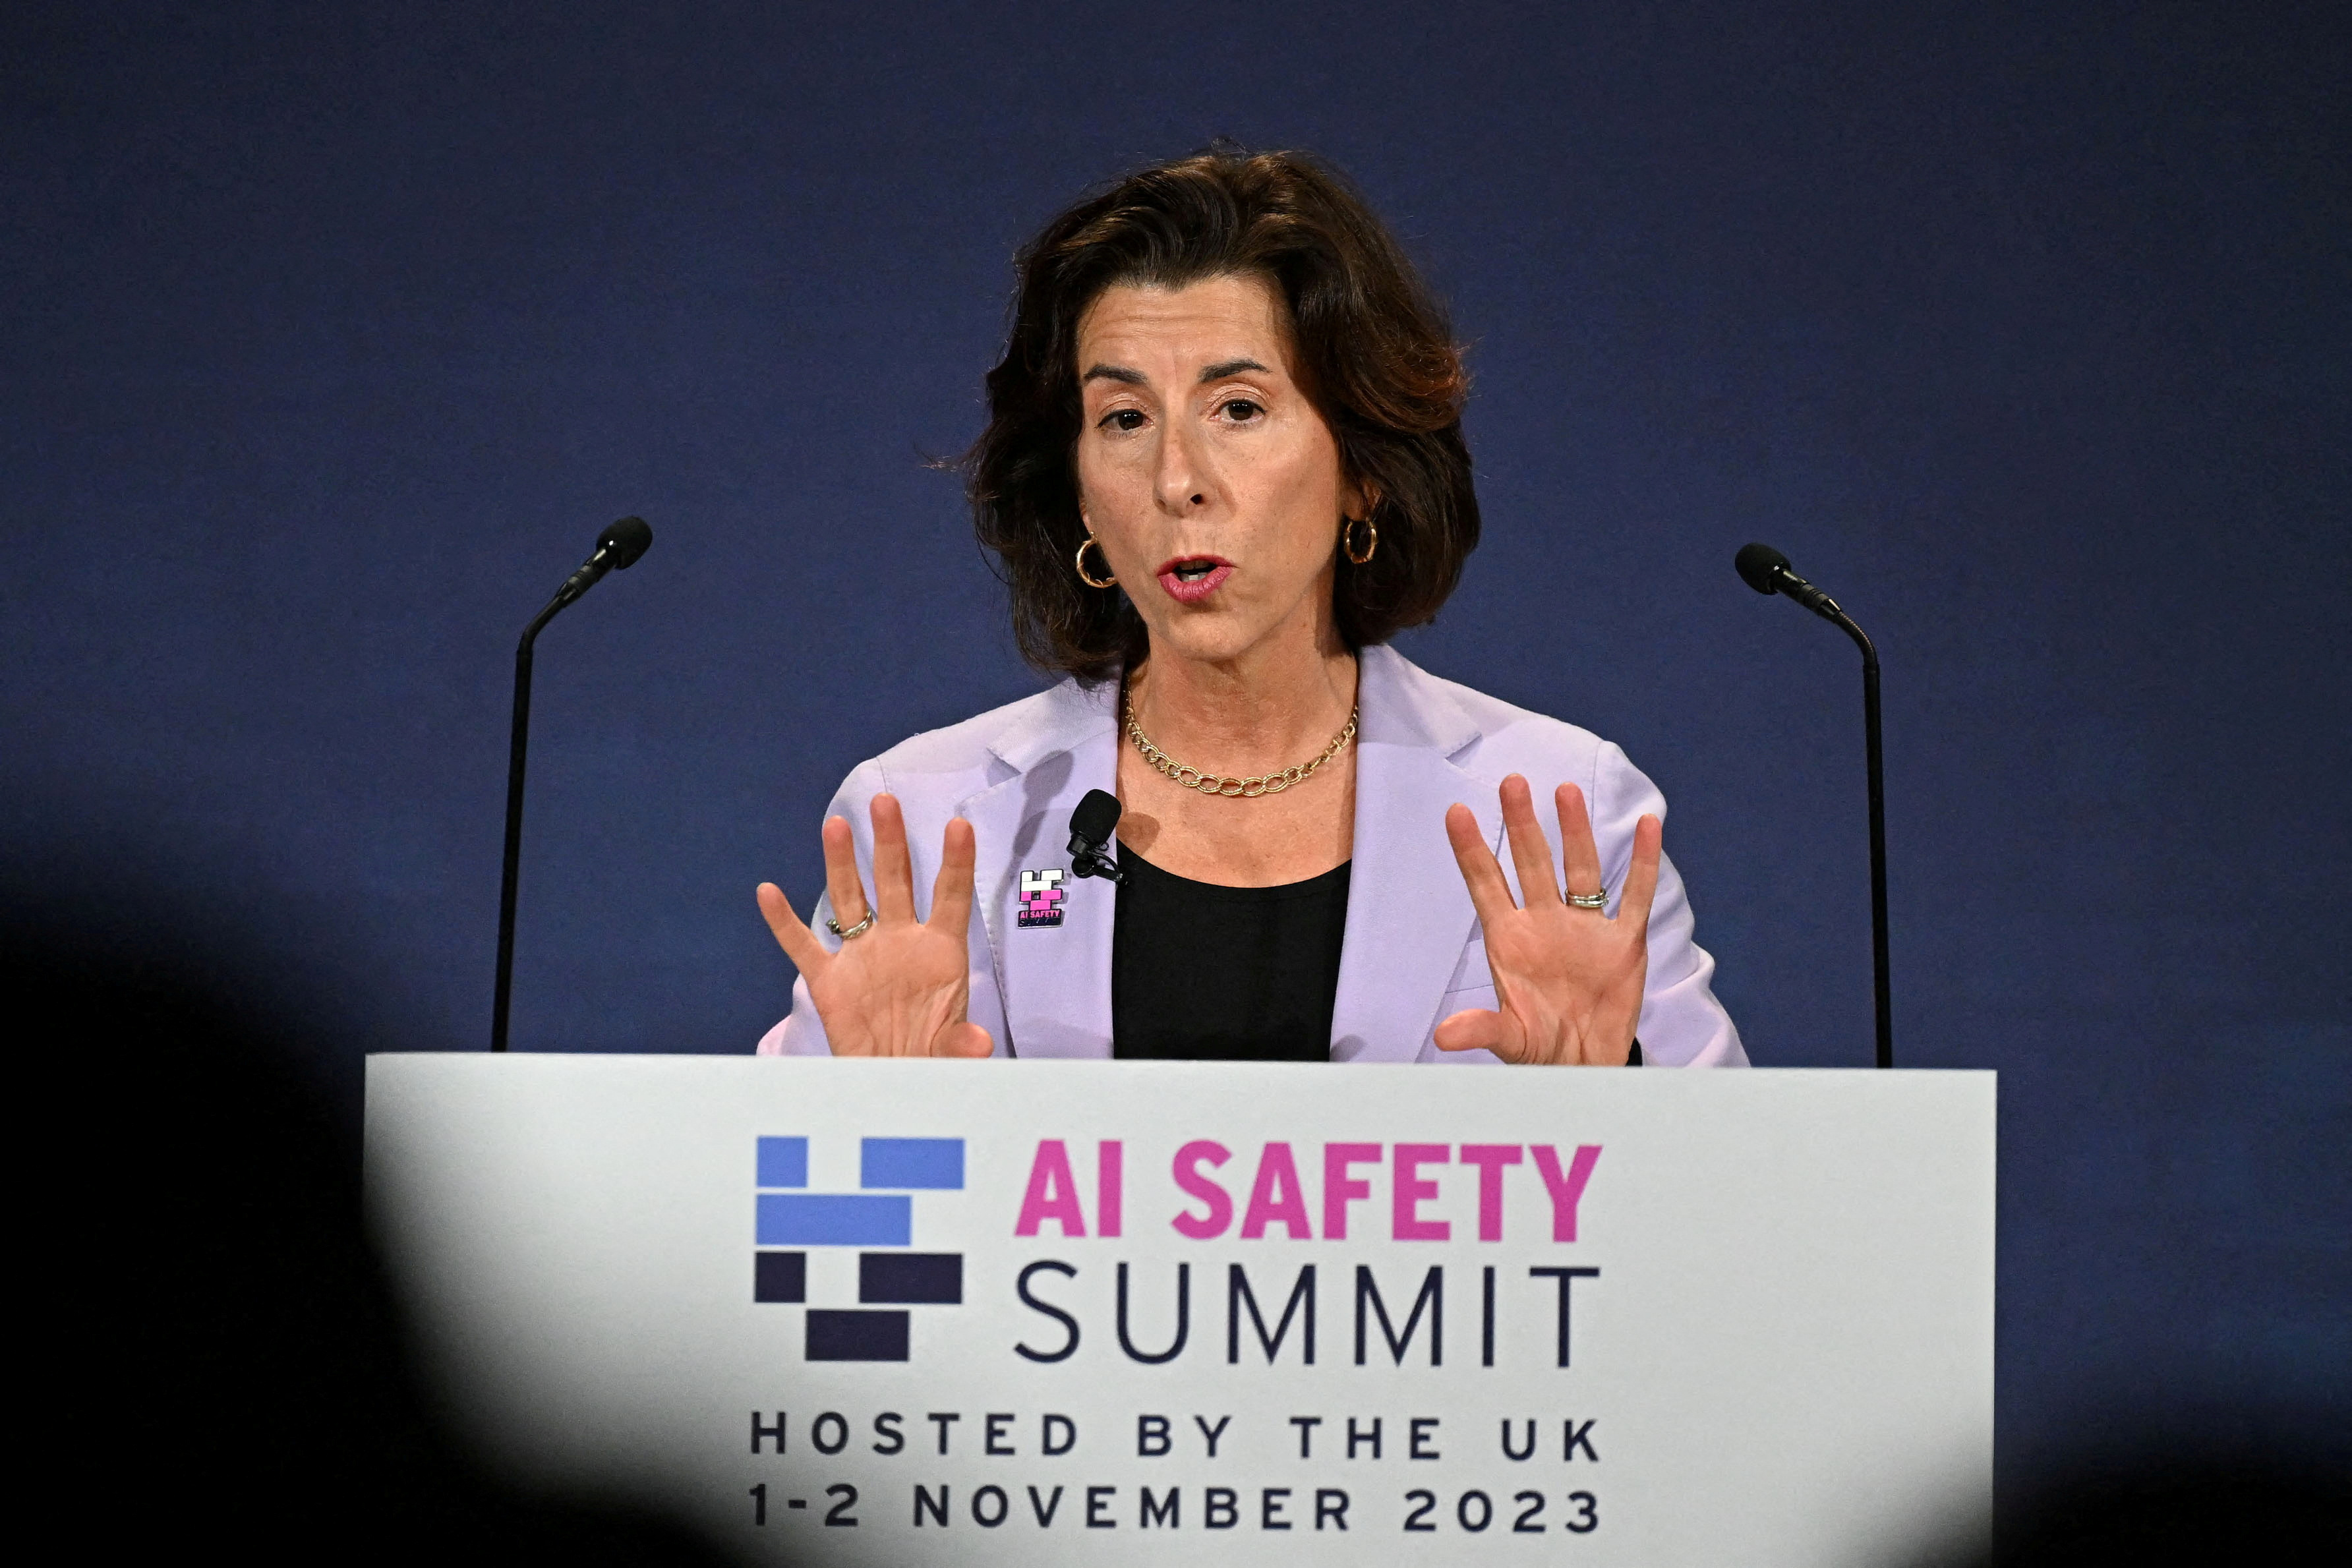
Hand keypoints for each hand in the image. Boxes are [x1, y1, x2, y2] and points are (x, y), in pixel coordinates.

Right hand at [756, 792, 992, 1057]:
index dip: (955, 863)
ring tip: (836, 825)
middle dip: (890, 843)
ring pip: (850, 900)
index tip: (958, 826)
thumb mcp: (953, 1053)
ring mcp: (863, 958)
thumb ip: (962, 1043)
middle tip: (886, 802)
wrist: (896, 1087)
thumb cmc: (933, 1060)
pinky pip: (803, 947)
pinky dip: (784, 922)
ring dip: (841, 864)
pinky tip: (768, 892)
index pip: (950, 898)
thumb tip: (978, 1042)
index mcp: (940, 953)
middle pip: (895, 882)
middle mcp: (900, 944)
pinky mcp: (830, 983)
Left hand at [1434, 774, 1659, 1065]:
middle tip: (1511, 781)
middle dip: (1522, 824)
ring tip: (1565, 791)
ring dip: (1574, 832)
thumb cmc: (1539, 1047)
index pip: (1485, 884)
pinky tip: (1648, 825)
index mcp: (1509, 939)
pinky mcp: (1624, 942)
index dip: (1471, 850)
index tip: (1455, 811)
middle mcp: (1544, 922)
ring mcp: (1585, 928)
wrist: (1585, 1065)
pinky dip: (1642, 862)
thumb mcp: (1510, 1039)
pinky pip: (1635, 896)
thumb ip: (1482, 1029)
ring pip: (1580, 869)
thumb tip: (1444, 1036)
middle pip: (1531, 863)